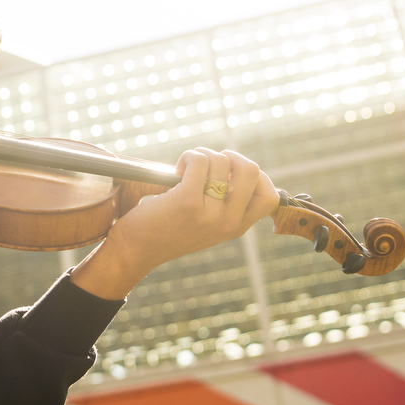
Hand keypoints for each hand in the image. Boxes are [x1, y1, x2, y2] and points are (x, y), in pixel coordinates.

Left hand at [69, 147, 279, 299]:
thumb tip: (236, 164)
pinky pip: (200, 161)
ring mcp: (209, 213)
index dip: (257, 178)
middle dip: (232, 157)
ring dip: (202, 154)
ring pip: (222, 161)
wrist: (135, 250)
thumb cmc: (167, 230)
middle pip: (252, 171)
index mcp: (236, 228)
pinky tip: (177, 169)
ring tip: (185, 167)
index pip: (270, 198)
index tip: (232, 175)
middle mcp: (228, 223)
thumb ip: (225, 204)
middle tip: (210, 164)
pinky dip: (189, 156)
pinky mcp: (187, 202)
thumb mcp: (206, 224)